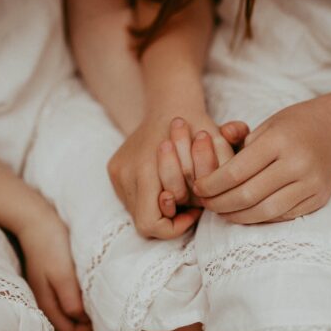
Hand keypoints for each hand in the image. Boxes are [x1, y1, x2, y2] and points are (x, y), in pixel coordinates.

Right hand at [15, 201, 91, 330]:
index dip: (87, 329)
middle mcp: (46, 303)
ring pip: (70, 313)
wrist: (36, 220)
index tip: (99, 311)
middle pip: (70, 327)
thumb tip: (83, 319)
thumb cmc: (51, 245)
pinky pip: (68, 299)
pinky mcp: (51, 281)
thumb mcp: (63, 275)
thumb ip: (71, 300)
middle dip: (87, 321)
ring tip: (95, 293)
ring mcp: (48, 292)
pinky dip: (80, 297)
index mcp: (47, 305)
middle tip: (100, 302)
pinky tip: (86, 284)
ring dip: (84, 308)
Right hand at [109, 111, 239, 237]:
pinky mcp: (113, 169)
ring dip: (157, 209)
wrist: (171, 104)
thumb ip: (212, 181)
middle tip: (189, 207)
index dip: (175, 226)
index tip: (194, 210)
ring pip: (136, 211)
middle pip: (143, 221)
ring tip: (178, 195)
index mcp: (145, 169)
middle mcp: (126, 173)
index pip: (152, 224)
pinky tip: (164, 186)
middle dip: (168, 219)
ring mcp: (117, 172)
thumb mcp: (216, 154)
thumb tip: (203, 207)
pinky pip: (129, 198)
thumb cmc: (198, 129)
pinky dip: (148, 198)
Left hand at [191, 98, 330, 223]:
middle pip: (248, 195)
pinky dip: (260, 217)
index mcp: (280, 140)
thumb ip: (240, 145)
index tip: (198, 188)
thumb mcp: (267, 123)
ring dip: (238, 216)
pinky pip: (282, 215)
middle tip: (206, 204)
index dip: (211, 184)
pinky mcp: (318, 199)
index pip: (236, 172)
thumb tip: (210, 169)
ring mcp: (311, 184)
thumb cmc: (296, 124)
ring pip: (265, 211)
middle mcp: (298, 164)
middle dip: (220, 204)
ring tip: (222, 212)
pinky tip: (246, 213)